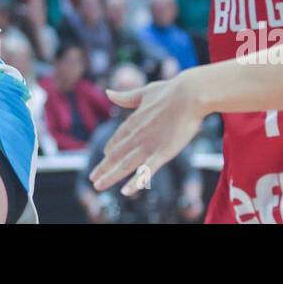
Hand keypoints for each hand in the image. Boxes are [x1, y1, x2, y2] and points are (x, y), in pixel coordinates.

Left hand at [89, 70, 205, 195]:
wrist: (189, 95)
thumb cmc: (170, 91)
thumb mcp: (144, 92)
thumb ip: (125, 97)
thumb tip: (108, 92)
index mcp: (133, 121)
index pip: (118, 138)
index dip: (110, 148)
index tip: (104, 156)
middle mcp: (137, 135)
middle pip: (116, 155)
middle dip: (103, 168)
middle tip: (92, 179)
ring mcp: (149, 145)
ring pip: (125, 165)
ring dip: (111, 176)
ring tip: (98, 186)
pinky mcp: (163, 153)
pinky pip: (147, 171)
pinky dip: (135, 182)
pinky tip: (125, 192)